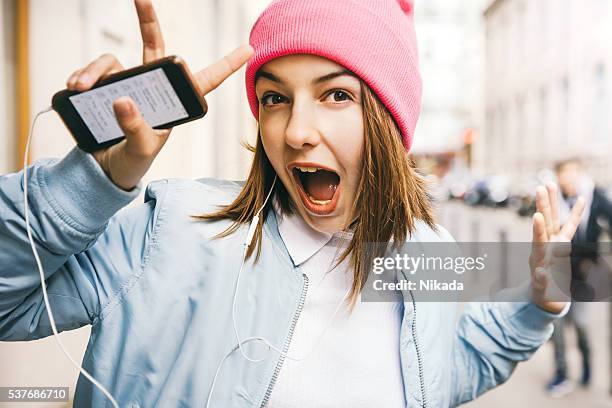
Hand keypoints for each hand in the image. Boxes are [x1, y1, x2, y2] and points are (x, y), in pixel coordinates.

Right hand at [66, 0, 253, 189]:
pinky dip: (83, 76)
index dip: (226, 65)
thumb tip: (122, 99)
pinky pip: (95, 72)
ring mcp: (128, 85)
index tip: (248, 48)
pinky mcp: (104, 87)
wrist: (105, 168)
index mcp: (175, 103)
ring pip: (114, 60)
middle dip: (147, 19)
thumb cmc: (133, 160)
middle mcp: (154, 88)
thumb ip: (135, 127)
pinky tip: (75, 87)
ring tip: (82, 87)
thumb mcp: (141, 148)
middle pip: (154, 46)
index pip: (204, 81)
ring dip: (96, 69)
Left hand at [529, 183, 585, 312]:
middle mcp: (546, 246)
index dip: (538, 229)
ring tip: (549, 184)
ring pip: (554, 219)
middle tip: (541, 187)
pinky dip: (576, 214)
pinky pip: (571, 226)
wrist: (544, 296)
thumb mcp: (541, 290)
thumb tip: (540, 273)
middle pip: (545, 223)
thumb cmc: (543, 293)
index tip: (537, 215)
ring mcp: (554, 243)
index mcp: (540, 257)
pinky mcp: (563, 245)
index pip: (538, 240)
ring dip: (552, 202)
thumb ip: (540, 281)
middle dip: (543, 205)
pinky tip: (581, 199)